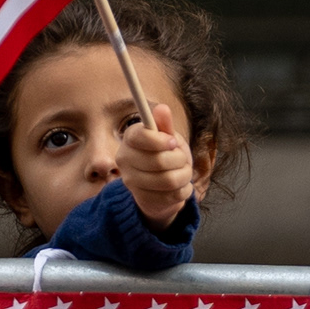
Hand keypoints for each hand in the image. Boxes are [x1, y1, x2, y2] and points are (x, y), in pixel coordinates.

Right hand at [117, 107, 195, 228]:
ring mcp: (132, 182)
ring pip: (169, 180)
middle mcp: (124, 160)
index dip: (162, 140)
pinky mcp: (143, 200)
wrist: (160, 185)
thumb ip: (165, 125)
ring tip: (184, 171)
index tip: (173, 142)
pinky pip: (174, 196)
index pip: (142, 137)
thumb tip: (162, 108)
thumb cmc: (164, 154)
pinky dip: (184, 189)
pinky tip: (180, 186)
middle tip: (182, 158)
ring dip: (185, 175)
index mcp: (129, 139)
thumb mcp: (167, 137)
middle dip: (180, 159)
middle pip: (159, 161)